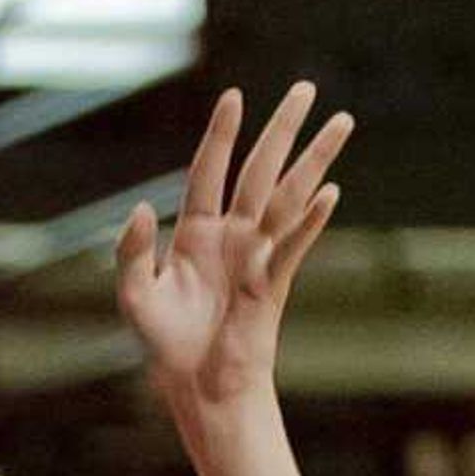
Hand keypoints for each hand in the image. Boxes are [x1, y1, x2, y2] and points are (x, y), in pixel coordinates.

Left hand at [116, 84, 351, 412]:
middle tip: (306, 89)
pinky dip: (309, 219)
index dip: (220, 136)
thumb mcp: (136, 295)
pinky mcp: (274, 282)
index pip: (208, 172)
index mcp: (195, 234)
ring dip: (314, 160)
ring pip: (287, 196)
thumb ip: (133, 251)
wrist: (200, 386)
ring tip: (341, 122)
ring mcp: (258, 256)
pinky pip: (294, 244)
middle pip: (258, 171)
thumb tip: (143, 207)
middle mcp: (231, 237)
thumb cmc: (167, 343)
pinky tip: (330, 193)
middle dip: (282, 129)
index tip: (235, 97)